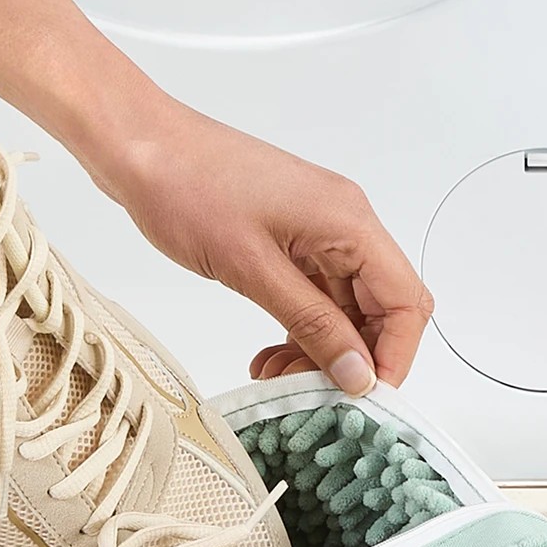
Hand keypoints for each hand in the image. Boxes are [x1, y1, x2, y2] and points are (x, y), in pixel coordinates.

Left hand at [90, 106, 432, 393]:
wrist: (140, 146)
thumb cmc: (189, 190)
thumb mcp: (252, 269)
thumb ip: (312, 323)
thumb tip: (359, 374)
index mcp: (350, 223)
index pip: (407, 302)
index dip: (394, 356)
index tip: (361, 400)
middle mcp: (344, 224)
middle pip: (380, 308)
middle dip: (351, 359)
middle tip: (309, 396)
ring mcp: (316, 230)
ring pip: (344, 306)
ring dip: (319, 349)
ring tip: (275, 377)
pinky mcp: (288, 236)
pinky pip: (313, 293)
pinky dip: (299, 327)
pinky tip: (268, 354)